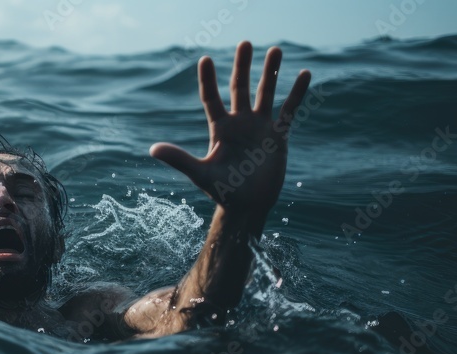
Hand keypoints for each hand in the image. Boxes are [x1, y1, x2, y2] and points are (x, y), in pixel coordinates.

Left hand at [150, 42, 310, 214]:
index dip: (208, 79)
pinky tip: (304, 74)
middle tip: (245, 42)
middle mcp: (239, 123)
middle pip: (240, 88)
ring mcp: (260, 127)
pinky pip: (289, 110)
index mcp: (220, 129)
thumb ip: (179, 159)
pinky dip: (296, 93)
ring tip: (276, 50)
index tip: (205, 59)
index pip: (211, 98)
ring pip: (266, 93)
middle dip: (243, 65)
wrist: (247, 207)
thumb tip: (152, 149)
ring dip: (271, 72)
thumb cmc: (222, 192)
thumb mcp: (200, 174)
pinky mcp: (278, 136)